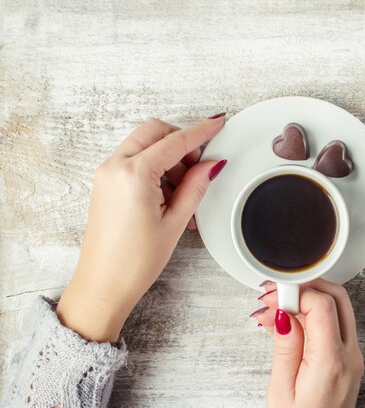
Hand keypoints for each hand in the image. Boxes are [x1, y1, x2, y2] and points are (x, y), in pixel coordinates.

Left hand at [56, 115, 227, 341]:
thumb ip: (196, 186)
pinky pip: (134, 160)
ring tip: (184, 193)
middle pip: (155, 132)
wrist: (103, 285)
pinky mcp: (104, 183)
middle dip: (181, 143)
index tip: (217, 123)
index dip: (201, 131)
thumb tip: (211, 165)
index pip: (175, 141)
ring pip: (145, 145)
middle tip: (200, 167)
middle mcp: (115, 167)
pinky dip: (155, 168)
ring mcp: (106, 174)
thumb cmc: (133, 261)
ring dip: (169, 158)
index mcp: (134, 174)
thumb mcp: (175, 222)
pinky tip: (169, 196)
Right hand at [251, 279, 363, 407]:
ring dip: (308, 300)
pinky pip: (335, 326)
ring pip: (338, 309)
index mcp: (332, 362)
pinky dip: (313, 316)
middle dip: (305, 286)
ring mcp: (353, 358)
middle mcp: (349, 356)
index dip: (294, 292)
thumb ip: (286, 346)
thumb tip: (284, 313)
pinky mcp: (348, 362)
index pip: (322, 305)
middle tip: (275, 293)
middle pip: (338, 298)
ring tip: (274, 312)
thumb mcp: (281, 390)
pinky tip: (289, 324)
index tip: (271, 297)